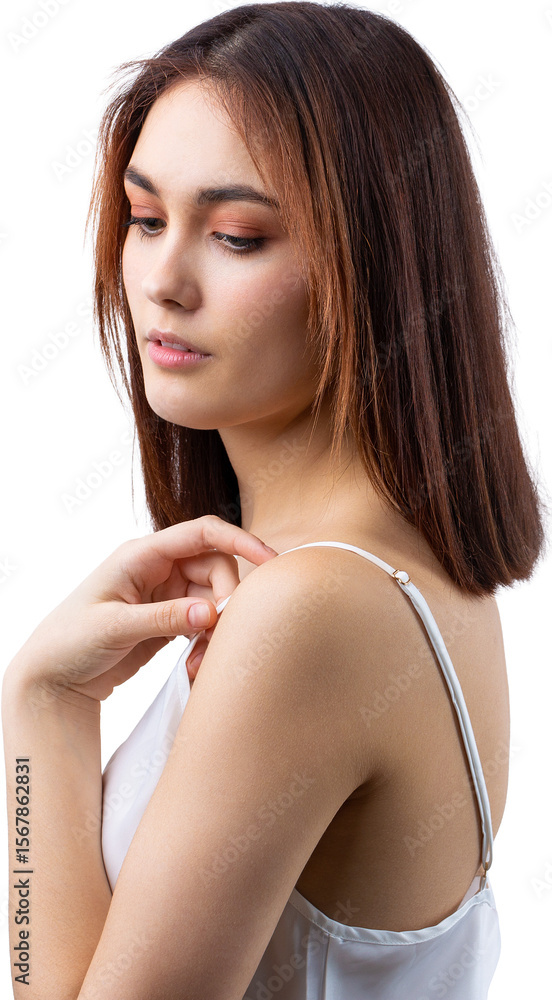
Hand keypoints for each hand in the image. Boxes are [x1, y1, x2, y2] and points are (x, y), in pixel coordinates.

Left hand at [8, 516, 277, 705]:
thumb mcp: (113, 627)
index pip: (202, 533)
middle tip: (218, 634)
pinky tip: (195, 667)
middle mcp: (158, 568)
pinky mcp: (170, 620)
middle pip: (216, 568)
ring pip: (214, 598)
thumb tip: (210, 613)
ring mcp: (166, 594)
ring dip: (217, 629)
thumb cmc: (69, 641)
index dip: (240, 540)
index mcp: (142, 555)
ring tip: (199, 663)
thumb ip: (163, 618)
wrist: (52, 678)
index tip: (270, 560)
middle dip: (227, 599)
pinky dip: (208, 643)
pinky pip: (205, 622)